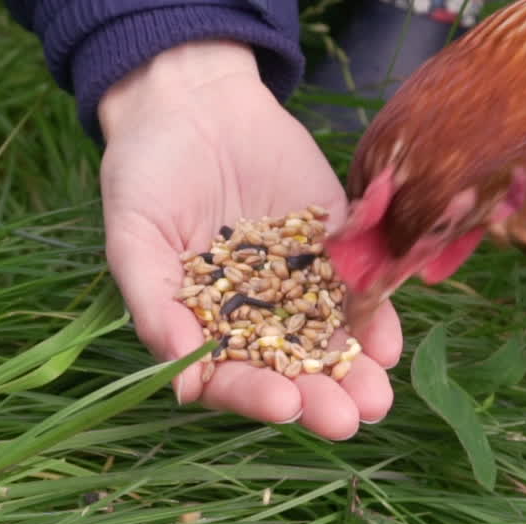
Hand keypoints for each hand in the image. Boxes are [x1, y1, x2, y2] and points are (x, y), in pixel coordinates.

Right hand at [98, 40, 403, 439]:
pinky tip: (390, 341)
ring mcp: (299, 281)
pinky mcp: (335, 244)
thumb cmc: (146, 175)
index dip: (255, 396)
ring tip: (377, 398)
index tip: (282, 405)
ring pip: (331, 338)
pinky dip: (375, 313)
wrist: (191, 102)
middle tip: (346, 418)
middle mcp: (256, 316)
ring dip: (356, 371)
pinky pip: (358, 285)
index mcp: (204, 326)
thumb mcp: (134, 239)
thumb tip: (182, 389)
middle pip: (291, 371)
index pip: (232, 377)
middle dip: (320, 398)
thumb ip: (155, 308)